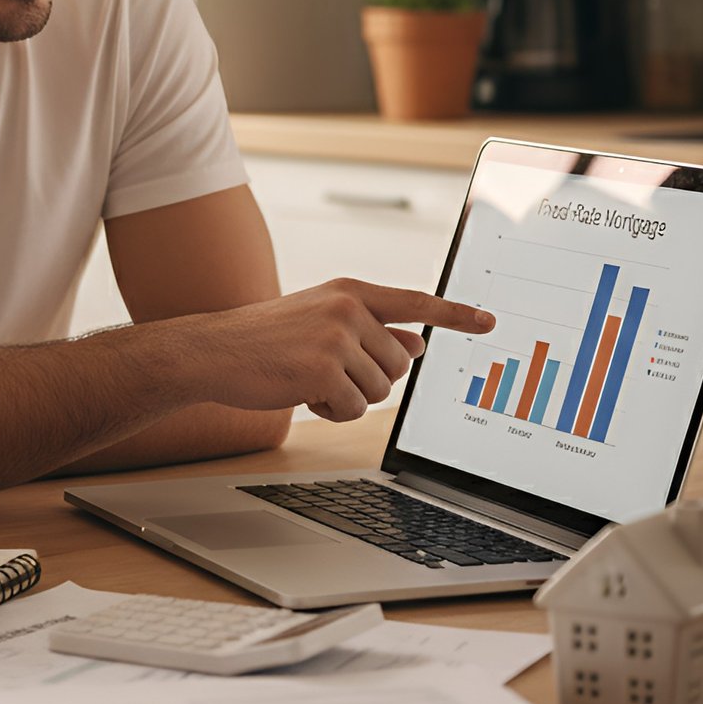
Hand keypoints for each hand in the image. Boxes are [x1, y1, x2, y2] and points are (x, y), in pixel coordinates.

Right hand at [209, 278, 494, 422]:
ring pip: (381, 390)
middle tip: (325, 370)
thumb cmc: (265, 338)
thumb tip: (417, 343)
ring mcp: (336, 337)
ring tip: (309, 379)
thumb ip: (371, 330)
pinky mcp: (324, 369)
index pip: (415, 302)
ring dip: (349, 397)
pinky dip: (331, 411)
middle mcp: (348, 308)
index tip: (488, 320)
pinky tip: (301, 393)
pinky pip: (355, 409)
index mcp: (349, 292)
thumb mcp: (321, 323)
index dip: (455, 314)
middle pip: (399, 363)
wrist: (215, 351)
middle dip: (369, 378)